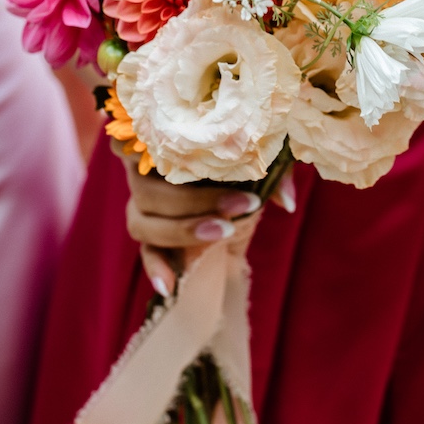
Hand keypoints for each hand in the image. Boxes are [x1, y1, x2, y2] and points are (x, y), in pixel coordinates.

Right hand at [120, 149, 291, 297]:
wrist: (244, 208)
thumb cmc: (247, 169)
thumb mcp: (264, 163)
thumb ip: (276, 172)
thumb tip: (286, 201)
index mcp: (166, 144)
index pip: (137, 137)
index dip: (146, 144)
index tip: (188, 150)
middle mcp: (146, 176)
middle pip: (146, 189)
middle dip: (193, 200)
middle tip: (239, 204)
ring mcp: (144, 209)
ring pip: (143, 222)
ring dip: (183, 229)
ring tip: (225, 231)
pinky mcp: (153, 239)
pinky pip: (147, 253)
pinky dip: (156, 268)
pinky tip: (169, 286)